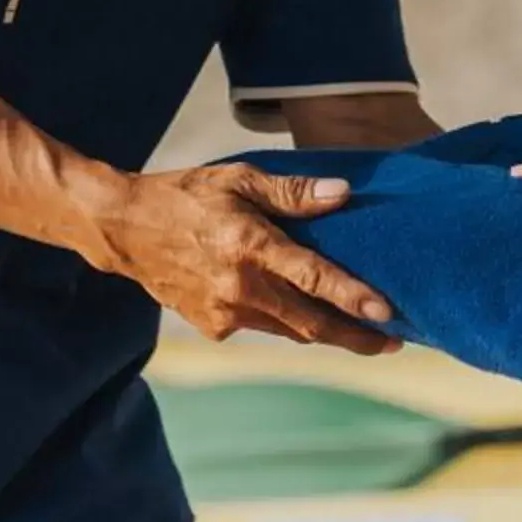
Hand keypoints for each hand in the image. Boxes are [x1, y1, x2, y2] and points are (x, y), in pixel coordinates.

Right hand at [87, 164, 399, 355]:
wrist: (125, 229)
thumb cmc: (185, 194)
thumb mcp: (239, 178)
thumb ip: (292, 192)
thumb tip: (343, 193)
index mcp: (248, 245)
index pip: (314, 277)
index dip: (354, 297)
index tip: (389, 314)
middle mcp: (239, 287)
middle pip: (311, 324)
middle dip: (356, 337)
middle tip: (396, 343)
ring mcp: (224, 313)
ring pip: (289, 330)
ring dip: (325, 332)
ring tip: (360, 330)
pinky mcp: (213, 327)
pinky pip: (261, 326)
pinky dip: (284, 321)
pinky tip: (297, 310)